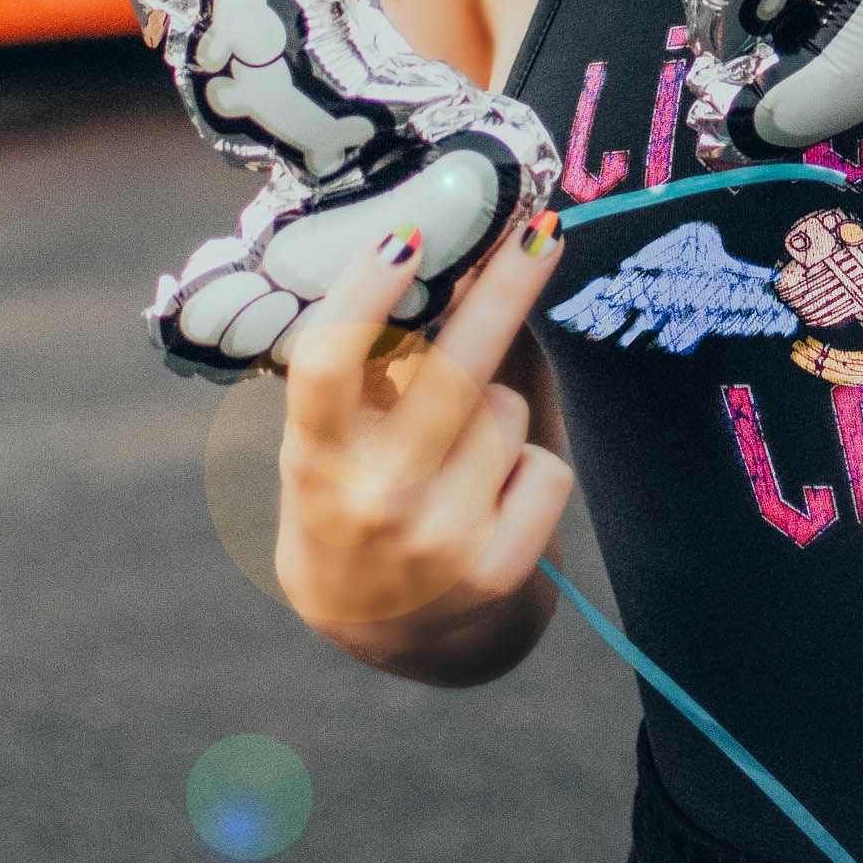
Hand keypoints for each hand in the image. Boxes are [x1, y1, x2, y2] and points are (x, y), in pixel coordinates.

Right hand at [275, 214, 574, 666]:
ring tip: (458, 450)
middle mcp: (371, 500)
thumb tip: (431, 250)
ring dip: (498, 409)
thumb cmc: (352, 500)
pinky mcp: (494, 572)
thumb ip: (362, 369)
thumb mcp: (326, 443)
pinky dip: (533, 466)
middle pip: (452, 372)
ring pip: (507, 413)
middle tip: (540, 229)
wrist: (384, 633)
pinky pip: (547, 469)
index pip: (327, 365)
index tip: (406, 235)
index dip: (364, 297)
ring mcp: (436, 542)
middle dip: (504, 289)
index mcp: (315, 458)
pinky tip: (495, 493)